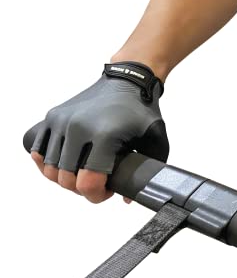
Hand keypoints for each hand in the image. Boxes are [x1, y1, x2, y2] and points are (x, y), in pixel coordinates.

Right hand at [27, 62, 168, 203]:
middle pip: (65, 179)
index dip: (97, 195)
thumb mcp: (157, 140)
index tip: (108, 191)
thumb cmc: (142, 111)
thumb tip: (128, 196)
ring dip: (65, 178)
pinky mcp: (51, 116)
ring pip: (50, 168)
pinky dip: (47, 163)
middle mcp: (78, 127)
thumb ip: (148, 171)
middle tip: (97, 182)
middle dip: (81, 189)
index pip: (87, 182)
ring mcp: (61, 121)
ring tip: (83, 173)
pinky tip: (65, 163)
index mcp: (104, 135)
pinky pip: (37, 150)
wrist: (128, 81)